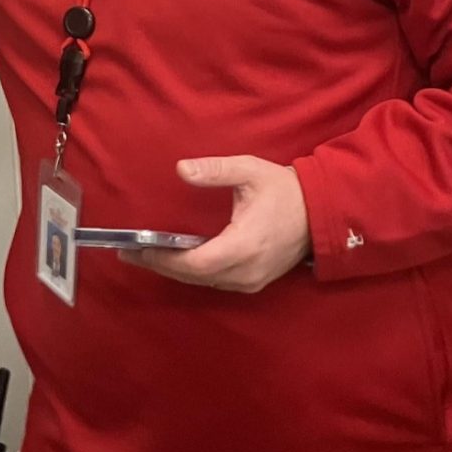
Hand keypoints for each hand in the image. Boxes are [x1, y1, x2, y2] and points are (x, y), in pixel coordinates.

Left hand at [122, 156, 311, 292]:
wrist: (321, 213)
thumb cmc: (284, 190)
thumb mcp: (249, 171)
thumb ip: (215, 170)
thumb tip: (181, 169)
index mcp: (244, 245)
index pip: (195, 263)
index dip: (164, 258)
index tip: (137, 249)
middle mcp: (246, 271)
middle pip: (194, 276)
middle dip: (161, 264)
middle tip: (130, 254)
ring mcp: (251, 281)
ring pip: (204, 282)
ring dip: (175, 270)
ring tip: (146, 255)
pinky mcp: (254, 282)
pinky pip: (216, 282)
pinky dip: (193, 272)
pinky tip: (176, 259)